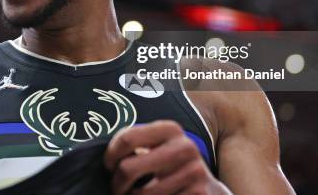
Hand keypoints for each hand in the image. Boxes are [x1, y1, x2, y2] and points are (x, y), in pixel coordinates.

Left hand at [104, 120, 220, 194]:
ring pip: (140, 194)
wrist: (210, 191)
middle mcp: (185, 147)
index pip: (126, 138)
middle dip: (116, 184)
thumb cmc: (173, 168)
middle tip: (117, 189)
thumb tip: (108, 156)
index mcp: (171, 129)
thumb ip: (137, 144)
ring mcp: (194, 173)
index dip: (110, 157)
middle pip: (128, 168)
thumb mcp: (159, 148)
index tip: (109, 167)